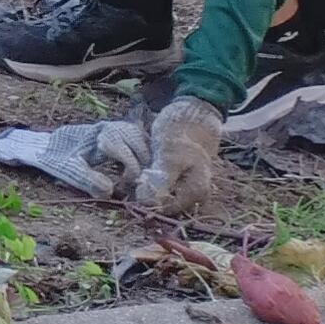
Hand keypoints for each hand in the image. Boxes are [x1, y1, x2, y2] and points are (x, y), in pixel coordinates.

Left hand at [129, 95, 224, 215]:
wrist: (191, 113)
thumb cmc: (182, 132)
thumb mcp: (170, 156)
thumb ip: (161, 180)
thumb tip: (149, 202)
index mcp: (195, 193)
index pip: (163, 210)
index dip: (144, 200)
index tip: (130, 183)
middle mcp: (192, 194)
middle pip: (160, 202)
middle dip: (142, 191)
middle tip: (129, 174)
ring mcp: (184, 185)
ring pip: (156, 192)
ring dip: (143, 183)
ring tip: (134, 167)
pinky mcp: (175, 176)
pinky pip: (157, 182)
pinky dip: (146, 175)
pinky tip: (140, 164)